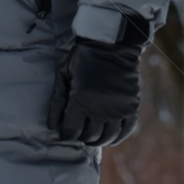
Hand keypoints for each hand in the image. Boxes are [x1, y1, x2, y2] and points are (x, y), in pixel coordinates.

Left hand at [49, 13, 148, 147]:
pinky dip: (118, 137)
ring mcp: (118, 109)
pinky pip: (126, 130)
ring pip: (107, 137)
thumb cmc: (82, 57)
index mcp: (81, 100)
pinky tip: (110, 136)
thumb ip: (57, 101)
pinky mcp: (131, 106)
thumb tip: (51, 125)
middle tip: (77, 131)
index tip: (64, 130)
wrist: (111, 43)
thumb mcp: (64, 74)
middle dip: (80, 136)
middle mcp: (101, 109)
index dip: (65, 133)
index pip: (71, 131)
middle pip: (89, 136)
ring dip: (98, 139)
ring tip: (91, 135)